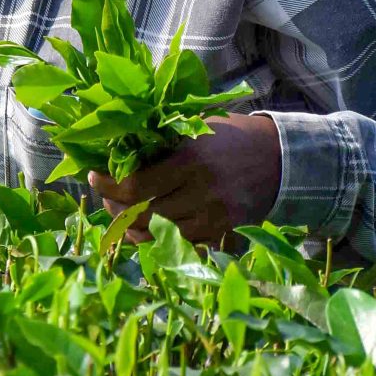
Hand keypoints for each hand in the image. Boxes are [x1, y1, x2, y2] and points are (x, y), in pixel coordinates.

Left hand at [86, 113, 281, 245]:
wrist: (281, 160)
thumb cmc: (232, 137)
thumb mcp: (197, 128)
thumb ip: (163, 143)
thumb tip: (117, 150)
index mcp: (192, 161)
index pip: (137, 186)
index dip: (109, 186)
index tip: (94, 176)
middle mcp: (202, 193)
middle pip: (143, 215)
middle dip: (116, 208)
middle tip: (106, 196)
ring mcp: (214, 219)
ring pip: (159, 235)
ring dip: (134, 227)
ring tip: (123, 213)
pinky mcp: (223, 236)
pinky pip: (181, 247)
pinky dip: (160, 240)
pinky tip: (148, 229)